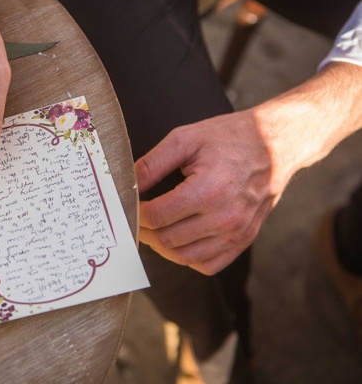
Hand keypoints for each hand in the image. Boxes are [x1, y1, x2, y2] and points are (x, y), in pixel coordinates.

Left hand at [135, 62, 361, 274]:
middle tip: (137, 217)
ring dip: (162, 247)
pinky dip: (188, 257)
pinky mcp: (244, 240)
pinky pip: (208, 264)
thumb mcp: (185, 139)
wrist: (276, 144)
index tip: (130, 205)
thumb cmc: (229, 138)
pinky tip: (181, 238)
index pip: (155, 217)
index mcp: (208, 190)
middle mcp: (225, 218)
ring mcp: (237, 233)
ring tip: (155, 227)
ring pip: (184, 257)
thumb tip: (127, 186)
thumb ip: (151, 164)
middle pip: (166, 240)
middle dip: (144, 231)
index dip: (135, 213)